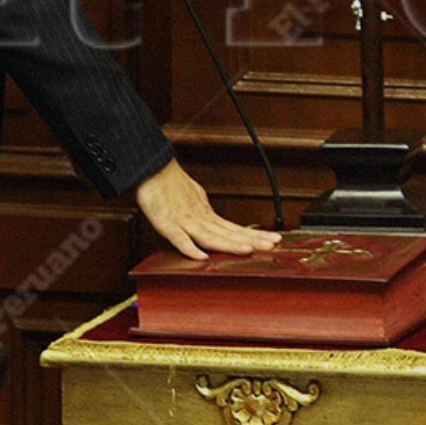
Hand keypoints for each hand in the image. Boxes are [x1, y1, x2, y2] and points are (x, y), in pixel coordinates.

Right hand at [134, 158, 280, 259]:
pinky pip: (179, 238)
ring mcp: (184, 221)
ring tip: (249, 251)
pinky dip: (190, 248)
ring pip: (210, 236)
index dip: (254, 235)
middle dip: (252, 240)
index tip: (272, 240)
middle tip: (272, 245)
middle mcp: (200, 218)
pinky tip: (202, 257)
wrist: (153, 167)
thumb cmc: (171, 184)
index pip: (234, 228)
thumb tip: (216, 224)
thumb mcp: (194, 199)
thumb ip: (204, 215)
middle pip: (228, 233)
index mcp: (206, 215)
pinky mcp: (166, 223)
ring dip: (229, 244)